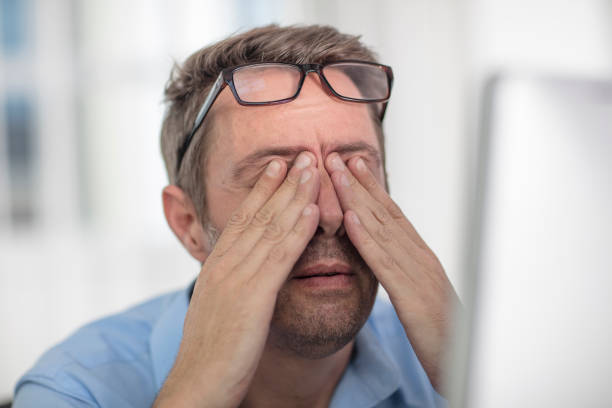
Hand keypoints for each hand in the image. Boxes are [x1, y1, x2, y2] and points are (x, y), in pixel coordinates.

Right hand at [154, 152, 319, 407]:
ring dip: (296, 195)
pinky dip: (297, 231)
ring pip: (271, 228)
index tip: (278, 166)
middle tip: (303, 154)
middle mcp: (225, 265)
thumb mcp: (218, 308)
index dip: (262, 190)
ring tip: (314, 168)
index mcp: (217, 267)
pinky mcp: (252, 299)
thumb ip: (231, 284)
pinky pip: (280, 258)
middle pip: (258, 214)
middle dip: (284, 182)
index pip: (242, 219)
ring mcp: (237, 279)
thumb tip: (244, 272)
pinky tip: (314, 211)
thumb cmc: (210, 354)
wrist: (197, 384)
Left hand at [325, 153, 459, 392]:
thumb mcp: (422, 300)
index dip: (371, 188)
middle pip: (386, 213)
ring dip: (357, 199)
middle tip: (335, 156)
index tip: (352, 165)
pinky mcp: (414, 298)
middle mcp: (421, 259)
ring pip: (383, 230)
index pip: (393, 215)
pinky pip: (386, 264)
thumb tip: (391, 260)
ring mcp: (419, 276)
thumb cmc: (447, 337)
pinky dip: (367, 239)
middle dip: (358, 182)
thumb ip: (407, 276)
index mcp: (422, 259)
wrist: (470, 366)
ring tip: (336, 174)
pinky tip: (349, 220)